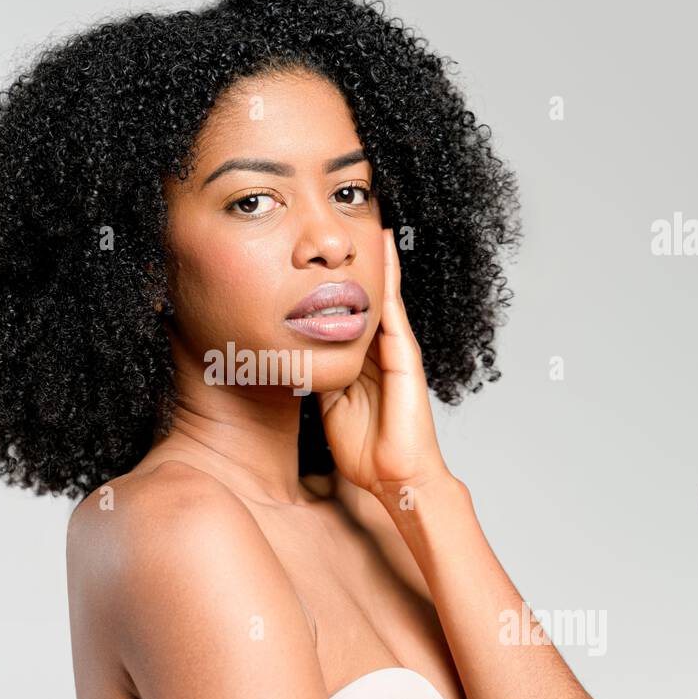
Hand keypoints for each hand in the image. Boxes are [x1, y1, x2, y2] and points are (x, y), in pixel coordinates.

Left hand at [317, 227, 451, 498]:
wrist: (394, 477)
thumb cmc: (365, 449)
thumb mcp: (327, 405)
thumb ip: (316, 379)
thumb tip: (292, 358)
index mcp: (361, 361)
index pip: (347, 313)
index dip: (337, 285)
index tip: (325, 258)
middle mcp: (380, 350)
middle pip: (366, 296)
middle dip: (358, 263)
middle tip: (352, 223)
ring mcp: (395, 350)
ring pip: (383, 294)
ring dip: (378, 260)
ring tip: (373, 221)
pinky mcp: (405, 356)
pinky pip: (394, 310)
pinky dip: (389, 279)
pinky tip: (385, 251)